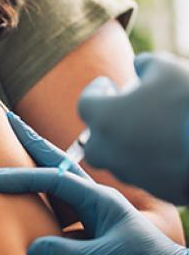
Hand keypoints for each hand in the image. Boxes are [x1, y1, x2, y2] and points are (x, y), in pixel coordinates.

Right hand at [0, 111, 188, 254]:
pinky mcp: (92, 222)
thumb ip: (67, 254)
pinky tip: (33, 188)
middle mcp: (95, 197)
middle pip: (56, 162)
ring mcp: (93, 208)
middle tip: (9, 119)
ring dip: (36, 159)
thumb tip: (31, 248)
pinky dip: (43, 187)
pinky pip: (61, 200)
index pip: (53, 180)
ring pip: (58, 177)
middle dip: (31, 140)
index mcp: (99, 199)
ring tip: (16, 143)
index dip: (23, 177)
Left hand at [79, 52, 188, 203]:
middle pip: (93, 142)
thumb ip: (146, 63)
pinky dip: (149, 163)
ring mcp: (134, 175)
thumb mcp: (167, 67)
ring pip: (118, 162)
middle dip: (103, 127)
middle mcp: (111, 151)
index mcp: (105, 118)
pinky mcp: (160, 191)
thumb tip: (140, 66)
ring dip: (124, 145)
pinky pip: (146, 176)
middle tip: (119, 112)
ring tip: (147, 128)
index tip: (108, 84)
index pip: (85, 103)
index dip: (95, 91)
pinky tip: (168, 148)